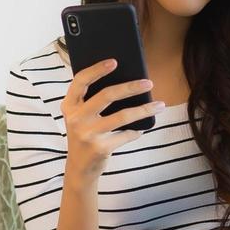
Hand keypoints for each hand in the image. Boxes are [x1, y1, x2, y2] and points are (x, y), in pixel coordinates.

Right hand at [61, 58, 164, 183]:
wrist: (79, 168)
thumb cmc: (85, 134)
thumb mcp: (80, 116)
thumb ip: (92, 100)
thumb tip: (125, 81)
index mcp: (69, 105)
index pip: (80, 81)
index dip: (97, 70)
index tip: (115, 62)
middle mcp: (76, 118)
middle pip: (106, 95)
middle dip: (130, 87)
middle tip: (149, 82)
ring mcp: (88, 134)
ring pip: (122, 116)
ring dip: (144, 109)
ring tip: (160, 105)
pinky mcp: (100, 148)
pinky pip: (126, 134)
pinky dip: (136, 131)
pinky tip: (142, 128)